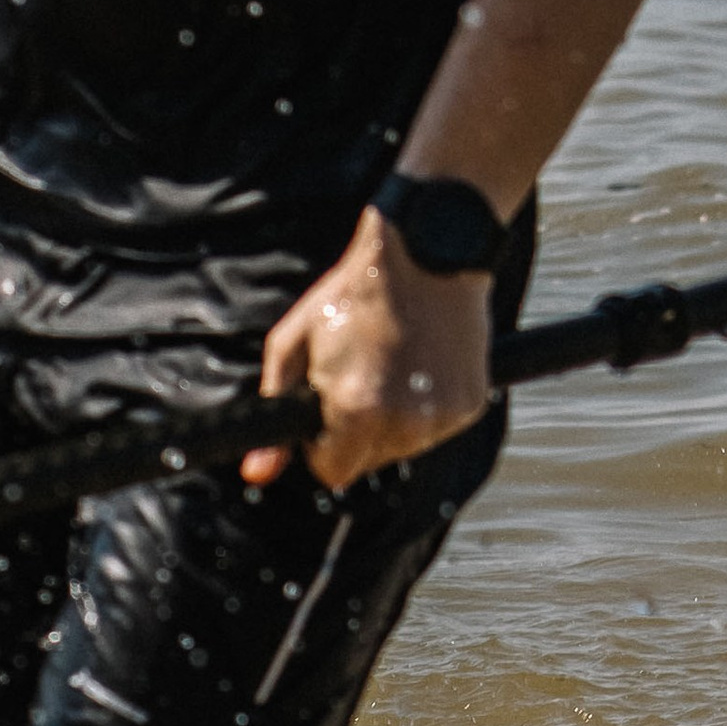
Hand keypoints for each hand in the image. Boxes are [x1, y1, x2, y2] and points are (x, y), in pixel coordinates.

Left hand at [246, 210, 495, 490]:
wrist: (425, 252)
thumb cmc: (356, 292)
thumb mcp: (295, 342)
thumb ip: (275, 408)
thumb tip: (256, 473)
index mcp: (356, 409)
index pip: (331, 471)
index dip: (321, 444)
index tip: (326, 409)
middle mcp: (405, 422)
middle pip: (368, 462)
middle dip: (355, 434)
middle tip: (359, 377)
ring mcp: (442, 415)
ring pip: (403, 447)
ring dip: (391, 421)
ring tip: (391, 365)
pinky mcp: (470, 403)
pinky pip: (435, 428)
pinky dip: (425, 407)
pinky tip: (420, 364)